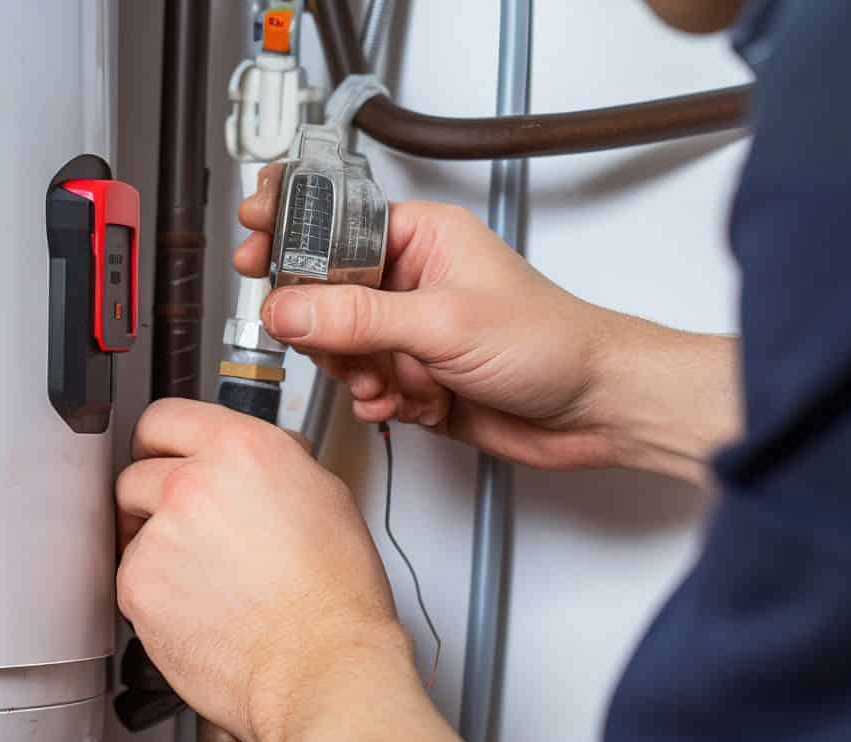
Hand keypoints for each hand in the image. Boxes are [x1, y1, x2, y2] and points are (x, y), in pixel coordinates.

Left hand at [115, 399, 412, 741]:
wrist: (320, 667)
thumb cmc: (334, 597)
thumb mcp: (322, 496)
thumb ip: (269, 465)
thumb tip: (246, 462)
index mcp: (241, 449)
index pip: (165, 417)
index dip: (161, 441)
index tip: (158, 454)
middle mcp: (193, 483)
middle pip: (136, 472)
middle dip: (153, 497)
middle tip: (186, 528)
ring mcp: (160, 534)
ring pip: (131, 528)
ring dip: (154, 545)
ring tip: (204, 577)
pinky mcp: (138, 585)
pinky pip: (130, 576)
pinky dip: (153, 591)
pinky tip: (196, 605)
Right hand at [235, 164, 738, 480]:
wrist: (597, 410)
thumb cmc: (555, 343)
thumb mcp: (445, 323)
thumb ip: (358, 317)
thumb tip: (289, 309)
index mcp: (423, 236)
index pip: (333, 224)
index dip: (290, 234)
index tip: (253, 244)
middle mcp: (411, 279)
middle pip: (323, 294)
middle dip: (331, 331)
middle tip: (347, 347)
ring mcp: (409, 330)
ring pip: (338, 347)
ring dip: (360, 374)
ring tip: (397, 382)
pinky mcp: (413, 376)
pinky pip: (362, 386)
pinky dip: (380, 401)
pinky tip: (412, 403)